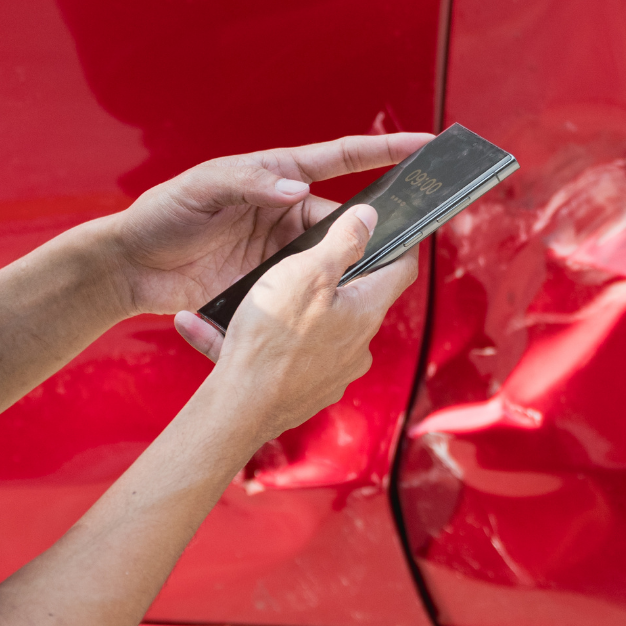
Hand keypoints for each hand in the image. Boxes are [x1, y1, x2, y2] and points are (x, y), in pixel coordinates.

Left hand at [101, 132, 433, 322]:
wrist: (131, 268)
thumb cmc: (162, 215)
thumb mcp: (203, 189)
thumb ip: (250, 183)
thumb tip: (297, 189)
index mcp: (277, 175)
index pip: (341, 159)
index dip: (384, 150)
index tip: (424, 145)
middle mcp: (286, 210)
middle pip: (344, 219)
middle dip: (372, 229)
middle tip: (401, 242)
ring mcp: (280, 249)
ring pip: (330, 258)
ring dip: (342, 270)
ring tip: (359, 283)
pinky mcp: (270, 284)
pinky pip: (305, 289)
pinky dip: (316, 298)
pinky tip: (322, 309)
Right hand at [184, 205, 420, 444]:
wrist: (242, 407)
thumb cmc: (272, 338)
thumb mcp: (307, 273)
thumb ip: (342, 242)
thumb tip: (369, 219)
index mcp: (366, 312)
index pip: (401, 270)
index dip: (400, 244)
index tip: (395, 230)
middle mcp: (358, 346)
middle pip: (357, 298)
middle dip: (333, 278)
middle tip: (304, 260)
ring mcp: (335, 372)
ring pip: (320, 328)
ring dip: (292, 310)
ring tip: (255, 300)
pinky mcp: (309, 390)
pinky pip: (292, 355)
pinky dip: (267, 340)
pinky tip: (224, 330)